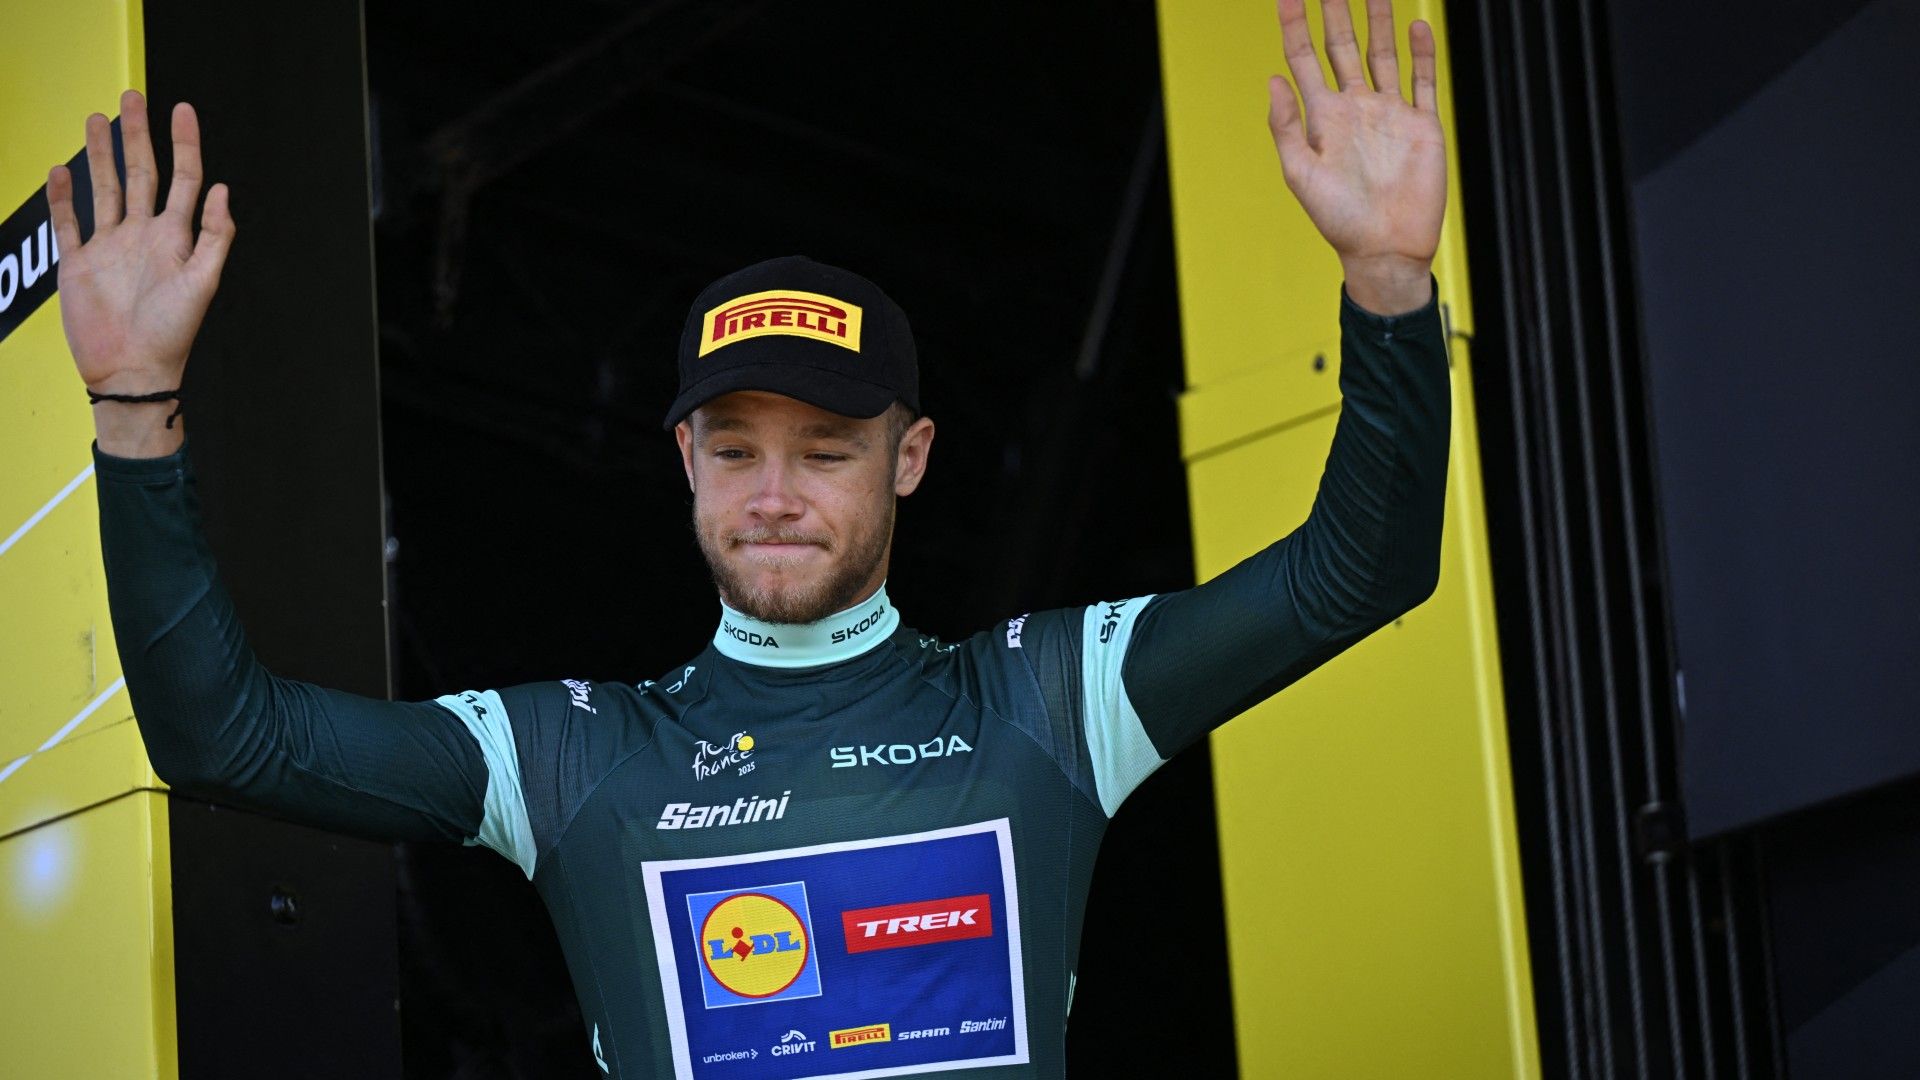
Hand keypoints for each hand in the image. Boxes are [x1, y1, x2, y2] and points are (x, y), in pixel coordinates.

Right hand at [47, 90, 234, 395]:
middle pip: (140, 174)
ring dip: (100, 154)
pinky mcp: (78, 265)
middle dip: (138, 136)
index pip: (184, 180)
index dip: (184, 144)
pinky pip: (69, 223)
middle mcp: (143, 237)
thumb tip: (222, 189)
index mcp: (175, 238)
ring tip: (98, 119)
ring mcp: (109, 248)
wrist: (130, 372)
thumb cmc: (171, 334)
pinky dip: (64, 197)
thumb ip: (215, 236)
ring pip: (104, 190)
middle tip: (133, 98)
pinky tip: (61, 170)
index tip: (182, 109)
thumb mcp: (203, 282)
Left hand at [1268, 0, 1444, 313]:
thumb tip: (1274, 79)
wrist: (1385, 249)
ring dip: (1378, 21)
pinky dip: (1422, 53)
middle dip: (1336, 12)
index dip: (1295, 27)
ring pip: (1382, 54)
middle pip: (1342, 47)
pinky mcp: (1422, 125)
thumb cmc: (1338, 221)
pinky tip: (1417, 25)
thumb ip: (1286, 126)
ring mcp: (1389, 114)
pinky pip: (1422, 80)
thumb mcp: (1300, 174)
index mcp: (1323, 118)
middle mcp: (1355, 109)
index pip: (1304, 60)